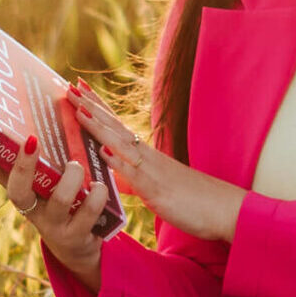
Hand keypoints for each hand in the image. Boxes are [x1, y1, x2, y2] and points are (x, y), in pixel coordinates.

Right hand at [0, 134, 104, 290]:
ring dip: (70, 178)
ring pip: (59, 201)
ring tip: (76, 166)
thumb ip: (40, 162)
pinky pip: (89, 213)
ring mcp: (53, 225)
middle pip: (17, 192)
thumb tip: (29, 128)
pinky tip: (100, 185)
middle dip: (23, 166)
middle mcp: (32, 211)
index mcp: (22, 194)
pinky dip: (97, 195)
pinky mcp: (76, 236)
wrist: (77, 249)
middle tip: (31, 141)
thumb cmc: (62, 206)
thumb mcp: (46, 186)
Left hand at [68, 80, 245, 241]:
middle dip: (90, 107)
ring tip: (78, 109)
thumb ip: (133, 179)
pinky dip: (119, 163)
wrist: (227, 210)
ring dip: (98, 127)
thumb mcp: (155, 188)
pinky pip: (137, 175)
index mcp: (147, 156)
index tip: (78, 88)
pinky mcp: (158, 190)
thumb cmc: (194, 200)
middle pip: (114, 127)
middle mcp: (148, 157)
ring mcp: (153, 170)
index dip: (96, 107)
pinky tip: (103, 152)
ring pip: (122, 144)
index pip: (116, 126)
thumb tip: (112, 173)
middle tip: (68, 86)